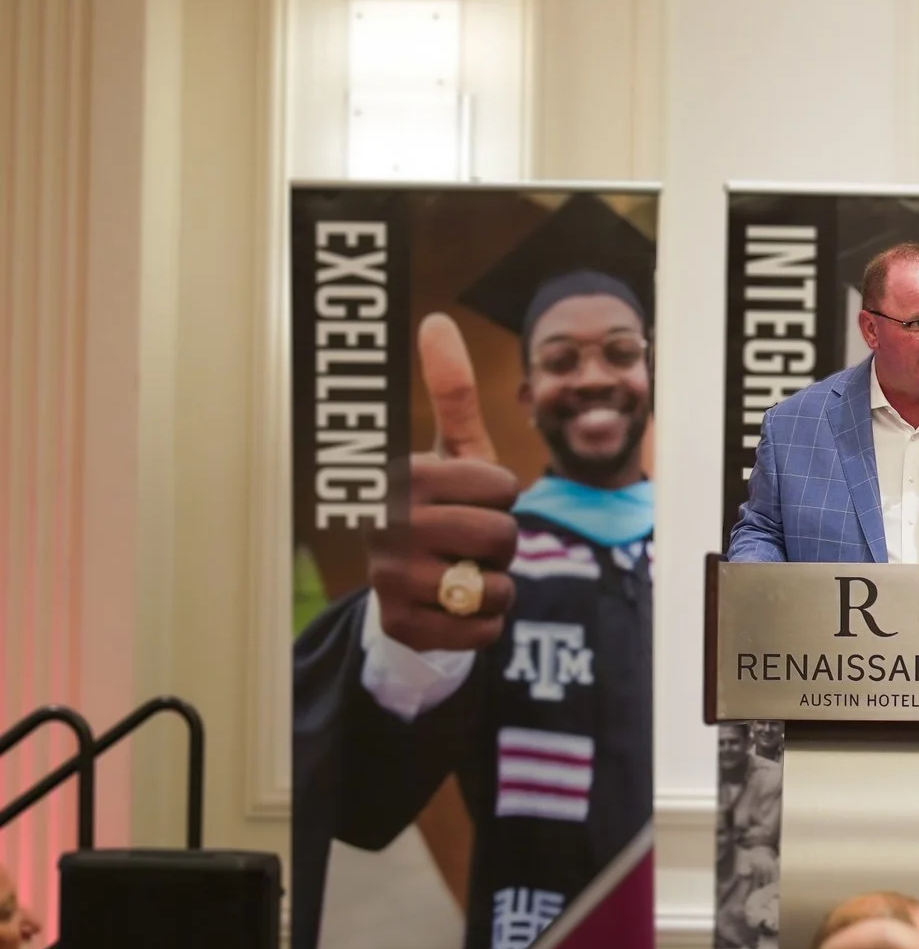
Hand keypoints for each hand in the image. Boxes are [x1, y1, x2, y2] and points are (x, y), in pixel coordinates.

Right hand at [368, 314, 519, 651]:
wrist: (409, 580)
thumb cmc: (442, 503)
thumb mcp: (452, 450)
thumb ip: (451, 392)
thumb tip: (437, 321)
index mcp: (403, 477)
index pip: (502, 487)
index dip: (501, 495)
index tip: (472, 496)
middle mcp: (386, 526)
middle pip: (501, 536)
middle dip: (501, 541)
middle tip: (469, 538)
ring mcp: (388, 579)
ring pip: (494, 586)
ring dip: (494, 582)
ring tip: (462, 569)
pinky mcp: (400, 626)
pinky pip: (483, 628)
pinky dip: (486, 620)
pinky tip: (456, 603)